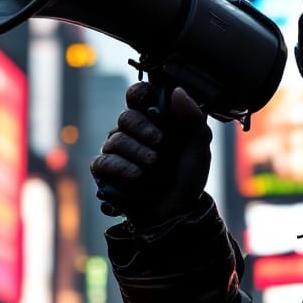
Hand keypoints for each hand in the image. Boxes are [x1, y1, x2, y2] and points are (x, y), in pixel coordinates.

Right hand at [91, 82, 211, 226]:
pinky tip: (137, 176)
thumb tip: (177, 91)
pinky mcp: (106, 173)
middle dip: (142, 127)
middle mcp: (133, 134)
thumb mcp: (199, 146)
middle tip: (160, 142)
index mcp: (154, 121)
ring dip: (136, 151)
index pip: (138, 97)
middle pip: (126, 117)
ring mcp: (118, 153)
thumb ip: (193, 117)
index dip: (139, 93)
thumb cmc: (187, 177)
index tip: (147, 99)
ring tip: (153, 165)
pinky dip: (121, 167)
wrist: (178, 211)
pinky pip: (103, 162)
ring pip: (115, 140)